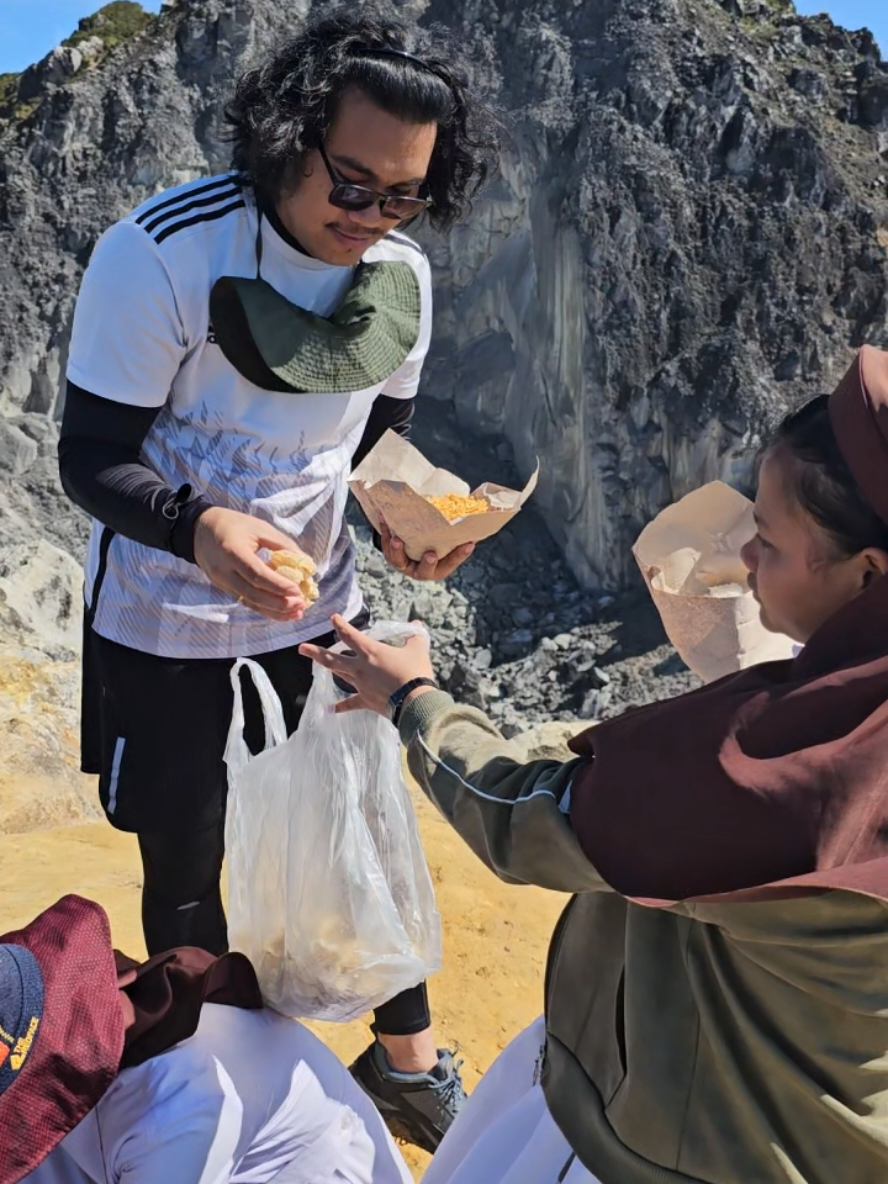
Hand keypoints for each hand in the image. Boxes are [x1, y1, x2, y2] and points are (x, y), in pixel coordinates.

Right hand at [193, 507, 307, 620]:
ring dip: (274, 612)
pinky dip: (264, 608)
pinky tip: (282, 612)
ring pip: (249, 602)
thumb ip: (283, 545)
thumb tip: (307, 565)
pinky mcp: (224, 588)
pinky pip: (245, 601)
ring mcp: (222, 582)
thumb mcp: (260, 528)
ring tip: (296, 614)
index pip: (256, 573)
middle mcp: (224, 570)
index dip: (277, 585)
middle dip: (278, 603)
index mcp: (233, 550)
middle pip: (252, 594)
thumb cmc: (235, 525)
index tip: (297, 590)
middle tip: (301, 605)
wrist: (200, 530)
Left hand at [299, 615, 434, 714]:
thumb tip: (417, 625)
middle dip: (316, 652)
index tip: (332, 618)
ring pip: (338, 675)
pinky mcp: (365, 701)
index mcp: (371, 652)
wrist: (415, 701)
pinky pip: (350, 703)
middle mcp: (360, 667)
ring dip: (326, 668)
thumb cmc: (415, 672)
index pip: (350, 635)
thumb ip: (415, 637)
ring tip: (314, 664)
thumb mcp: (417, 650)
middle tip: (301, 648)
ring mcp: (360, 685)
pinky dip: (340, 706)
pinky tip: (330, 709)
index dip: (340, 625)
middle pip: (333, 658)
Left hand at [380, 519, 474, 581]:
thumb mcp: (444, 545)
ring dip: (397, 551)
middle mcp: (421, 571)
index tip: (469, 544)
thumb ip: (455, 538)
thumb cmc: (432, 545)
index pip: (450, 564)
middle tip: (431, 554)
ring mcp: (403, 565)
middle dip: (428, 563)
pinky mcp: (390, 555)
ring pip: (399, 561)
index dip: (459, 556)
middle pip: (424, 571)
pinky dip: (384, 531)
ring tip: (397, 540)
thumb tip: (477, 521)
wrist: (407, 549)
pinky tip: (384, 518)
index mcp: (438, 570)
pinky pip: (384, 545)